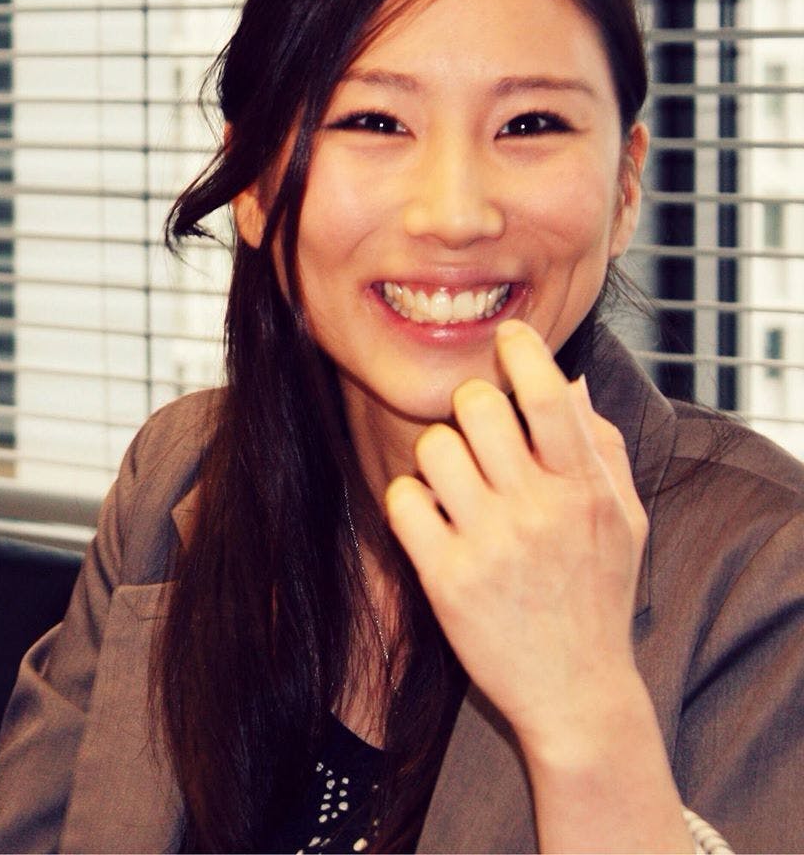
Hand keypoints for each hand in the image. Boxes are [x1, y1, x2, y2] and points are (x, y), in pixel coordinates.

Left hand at [385, 319, 647, 751]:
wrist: (576, 692)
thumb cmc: (598, 596)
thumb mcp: (623, 521)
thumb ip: (602, 447)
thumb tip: (570, 380)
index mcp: (583, 490)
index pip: (549, 397)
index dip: (524, 350)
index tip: (508, 335)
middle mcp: (537, 511)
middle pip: (477, 407)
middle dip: (471, 404)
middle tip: (478, 429)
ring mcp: (489, 545)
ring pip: (434, 448)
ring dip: (438, 455)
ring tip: (455, 482)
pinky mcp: (446, 578)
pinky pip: (404, 500)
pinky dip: (411, 500)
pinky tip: (432, 519)